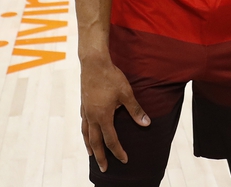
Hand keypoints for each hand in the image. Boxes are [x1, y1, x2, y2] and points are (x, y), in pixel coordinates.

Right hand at [80, 57, 149, 171]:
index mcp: (103, 116)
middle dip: (100, 156)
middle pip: (95, 142)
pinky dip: (85, 131)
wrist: (94, 63)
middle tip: (103, 168)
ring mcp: (86, 111)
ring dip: (89, 145)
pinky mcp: (83, 104)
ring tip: (90, 154)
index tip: (124, 160)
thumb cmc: (111, 77)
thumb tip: (146, 123)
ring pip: (86, 133)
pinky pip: (83, 123)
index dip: (118, 151)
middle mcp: (92, 117)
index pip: (111, 140)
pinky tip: (87, 131)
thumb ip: (135, 110)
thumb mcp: (126, 93)